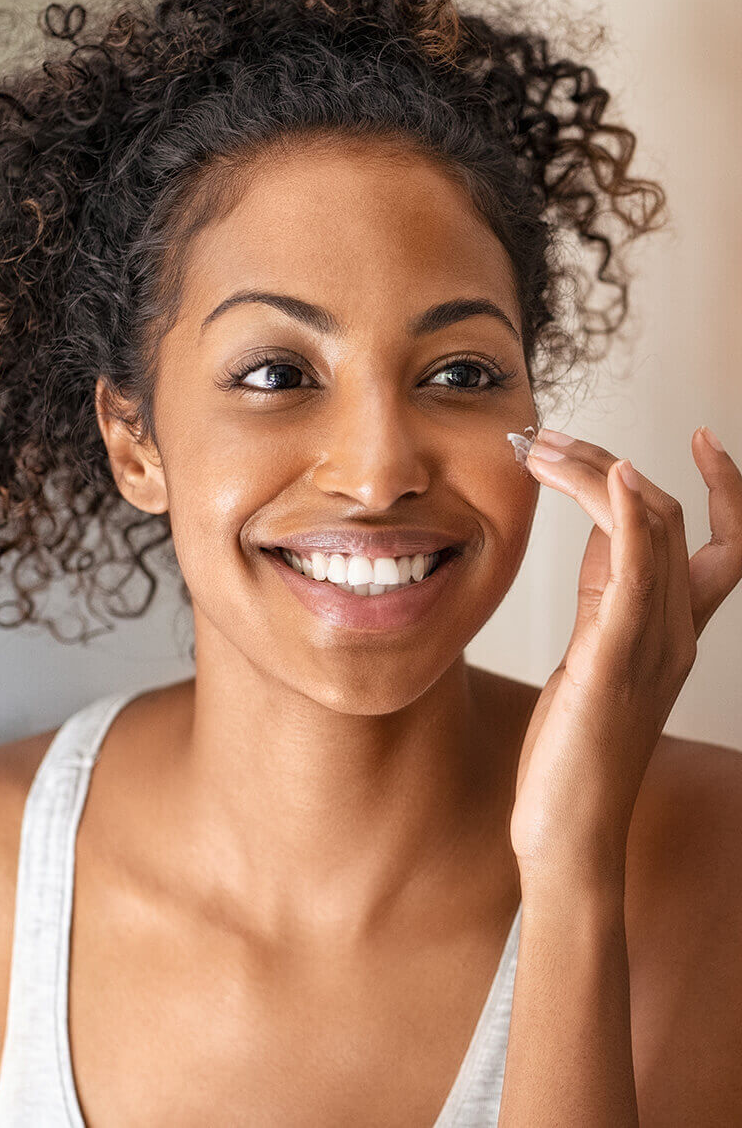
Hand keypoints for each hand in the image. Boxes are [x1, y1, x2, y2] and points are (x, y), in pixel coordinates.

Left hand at [509, 426, 741, 884]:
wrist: (568, 831)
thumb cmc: (573, 751)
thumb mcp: (593, 658)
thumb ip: (607, 601)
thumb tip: (600, 540)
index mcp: (672, 632)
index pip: (723, 542)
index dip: (724, 487)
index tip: (700, 438)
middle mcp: (675, 632)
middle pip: (669, 516)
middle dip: (609, 463)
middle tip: (548, 441)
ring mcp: (652, 645)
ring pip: (651, 530)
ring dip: (600, 472)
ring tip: (544, 447)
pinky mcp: (615, 660)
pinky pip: (639, 573)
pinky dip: (629, 515)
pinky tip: (612, 475)